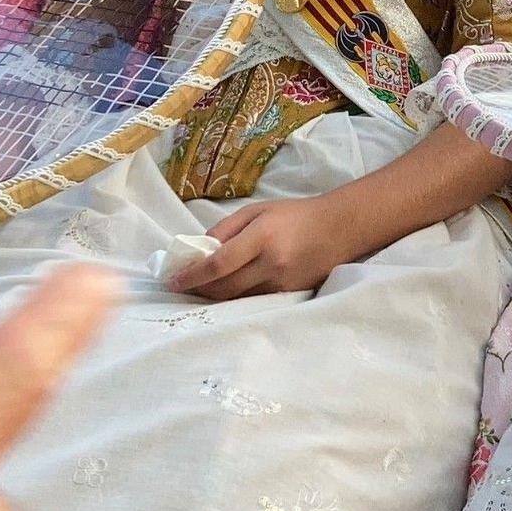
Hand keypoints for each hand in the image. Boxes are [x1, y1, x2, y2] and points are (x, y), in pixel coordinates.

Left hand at [168, 195, 361, 299]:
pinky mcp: (289, 294)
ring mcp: (282, 283)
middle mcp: (271, 264)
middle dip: (198, 290)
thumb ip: (226, 228)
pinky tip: (227, 290)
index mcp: (261, 237)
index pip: (218, 264)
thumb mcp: (258, 210)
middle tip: (181, 286)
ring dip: (214, 296)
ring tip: (200, 288)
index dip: (192, 275)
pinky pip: (253, 301)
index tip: (172, 281)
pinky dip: (235, 297)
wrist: (339, 228)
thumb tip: (199, 249)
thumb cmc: (295, 214)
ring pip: (237, 299)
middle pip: (224, 288)